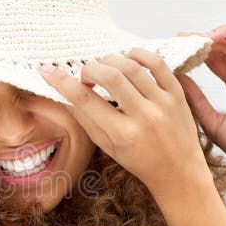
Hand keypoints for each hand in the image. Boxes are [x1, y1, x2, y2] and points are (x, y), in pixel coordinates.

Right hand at [40, 47, 212, 195]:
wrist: (179, 171)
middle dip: (89, 69)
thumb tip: (66, 94)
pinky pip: (158, 64)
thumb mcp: (107, 147)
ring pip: (131, 66)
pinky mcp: (177, 94)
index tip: (47, 70)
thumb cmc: (139, 161)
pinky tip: (128, 57)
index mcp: (121, 134)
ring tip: (104, 67)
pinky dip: (138, 54)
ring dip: (110, 60)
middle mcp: (143, 117)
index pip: (84, 100)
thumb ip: (86, 120)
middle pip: (109, 76)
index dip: (61, 82)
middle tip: (85, 76)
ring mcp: (162, 103)